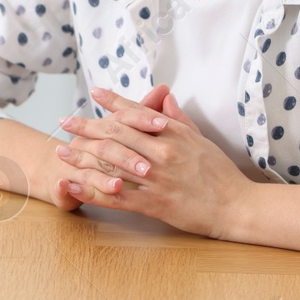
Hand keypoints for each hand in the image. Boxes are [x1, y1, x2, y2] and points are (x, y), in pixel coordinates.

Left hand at [54, 85, 254, 237]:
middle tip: (65, 121)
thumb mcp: (202, 140)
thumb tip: (166, 97)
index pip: (137, 112)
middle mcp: (162, 151)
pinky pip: (117, 196)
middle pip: (116, 133)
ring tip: (61, 150)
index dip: (113, 101)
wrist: (237, 206)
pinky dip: (92, 190)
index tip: (93, 93)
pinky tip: (74, 185)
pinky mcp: (155, 203)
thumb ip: (180, 120)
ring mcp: (157, 177)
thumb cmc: (221, 174)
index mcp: (173, 134)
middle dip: (87, 126)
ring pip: (111, 162)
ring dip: (83, 155)